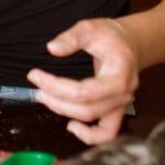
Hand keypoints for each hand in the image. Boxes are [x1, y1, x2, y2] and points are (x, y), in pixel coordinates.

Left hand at [28, 18, 139, 144]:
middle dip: (57, 101)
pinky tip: (71, 126)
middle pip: (88, 108)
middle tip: (37, 89)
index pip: (86, 91)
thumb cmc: (110, 36)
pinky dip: (90, 136)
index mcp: (120, 73)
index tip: (35, 76)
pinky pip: (107, 133)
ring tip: (45, 98)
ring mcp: (122, 104)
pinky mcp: (117, 111)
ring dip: (65, 112)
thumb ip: (71, 38)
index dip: (57, 87)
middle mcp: (124, 92)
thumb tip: (52, 48)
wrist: (129, 44)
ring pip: (93, 118)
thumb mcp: (90, 28)